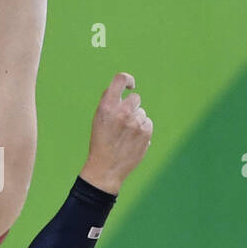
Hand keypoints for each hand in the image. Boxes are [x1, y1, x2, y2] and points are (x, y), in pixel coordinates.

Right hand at [80, 72, 152, 194]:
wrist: (105, 168)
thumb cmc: (101, 141)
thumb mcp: (98, 118)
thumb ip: (109, 102)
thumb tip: (122, 88)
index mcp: (107, 106)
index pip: (120, 79)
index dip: (128, 79)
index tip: (131, 85)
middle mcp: (122, 112)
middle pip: (135, 98)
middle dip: (131, 107)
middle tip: (123, 121)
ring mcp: (135, 122)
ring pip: (142, 113)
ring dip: (136, 120)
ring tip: (126, 135)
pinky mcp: (145, 132)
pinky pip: (148, 123)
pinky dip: (142, 130)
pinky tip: (132, 140)